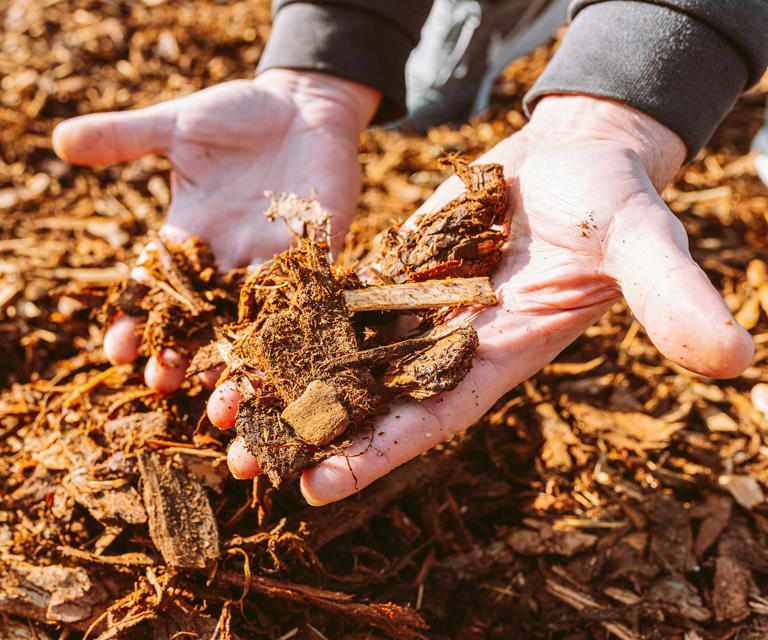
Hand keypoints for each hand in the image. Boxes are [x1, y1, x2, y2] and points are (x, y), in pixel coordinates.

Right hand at [53, 70, 379, 392]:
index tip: (118, 350)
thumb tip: (61, 139)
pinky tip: (290, 360)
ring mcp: (273, 261)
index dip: (135, 318)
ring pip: (252, 322)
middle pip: (201, 319)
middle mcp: (229, 259)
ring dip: (237, 359)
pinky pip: (309, 297)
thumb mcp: (179, 125)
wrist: (304, 109)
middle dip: (183, 354)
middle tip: (165, 387)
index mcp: (191, 236)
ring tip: (223, 397)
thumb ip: (126, 137)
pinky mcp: (317, 256)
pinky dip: (298, 327)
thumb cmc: (239, 115)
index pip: (155, 287)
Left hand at [210, 95, 753, 501]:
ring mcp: (427, 306)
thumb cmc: (617, 199)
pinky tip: (254, 329)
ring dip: (295, 377)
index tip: (320, 485)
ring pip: (351, 351)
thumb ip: (672, 300)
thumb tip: (733, 361)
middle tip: (245, 461)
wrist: (583, 156)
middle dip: (316, 430)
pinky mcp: (406, 269)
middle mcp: (456, 340)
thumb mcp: (647, 244)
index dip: (381, 451)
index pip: (435, 416)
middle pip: (376, 397)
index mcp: (503, 352)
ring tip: (228, 405)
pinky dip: (305, 316)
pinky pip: (349, 298)